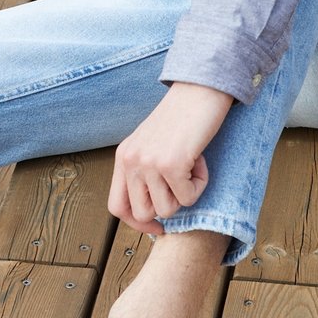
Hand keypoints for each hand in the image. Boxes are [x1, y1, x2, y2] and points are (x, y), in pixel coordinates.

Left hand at [108, 83, 233, 233]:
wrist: (200, 90)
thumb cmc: (182, 118)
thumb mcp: (151, 145)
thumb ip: (144, 172)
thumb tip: (153, 213)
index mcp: (123, 157)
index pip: (116, 207)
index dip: (136, 223)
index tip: (157, 226)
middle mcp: (130, 161)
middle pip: (142, 214)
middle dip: (167, 207)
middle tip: (182, 185)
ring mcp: (149, 163)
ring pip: (167, 210)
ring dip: (186, 194)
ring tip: (191, 167)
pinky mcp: (171, 164)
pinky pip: (188, 197)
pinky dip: (201, 184)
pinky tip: (201, 160)